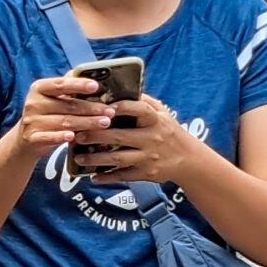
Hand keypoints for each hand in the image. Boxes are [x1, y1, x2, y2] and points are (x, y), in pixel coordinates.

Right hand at [13, 73, 116, 165]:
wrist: (25, 140)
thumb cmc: (46, 114)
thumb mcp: (53, 97)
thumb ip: (67, 85)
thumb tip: (85, 70)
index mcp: (39, 88)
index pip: (61, 84)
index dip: (78, 85)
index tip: (96, 86)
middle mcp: (33, 103)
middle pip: (67, 105)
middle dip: (91, 108)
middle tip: (110, 111)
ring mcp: (31, 121)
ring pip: (63, 122)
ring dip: (86, 123)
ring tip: (105, 123)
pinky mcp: (31, 138)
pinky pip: (49, 137)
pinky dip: (61, 137)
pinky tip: (73, 137)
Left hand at [77, 91, 197, 184]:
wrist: (188, 159)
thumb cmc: (169, 132)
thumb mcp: (162, 113)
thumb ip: (143, 102)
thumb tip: (121, 88)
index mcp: (155, 120)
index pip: (139, 110)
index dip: (122, 107)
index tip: (104, 107)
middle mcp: (151, 138)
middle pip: (119, 136)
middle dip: (96, 136)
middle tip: (78, 134)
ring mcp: (148, 157)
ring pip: (117, 159)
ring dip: (96, 159)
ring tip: (79, 157)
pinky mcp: (145, 174)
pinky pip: (123, 176)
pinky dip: (108, 178)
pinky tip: (94, 177)